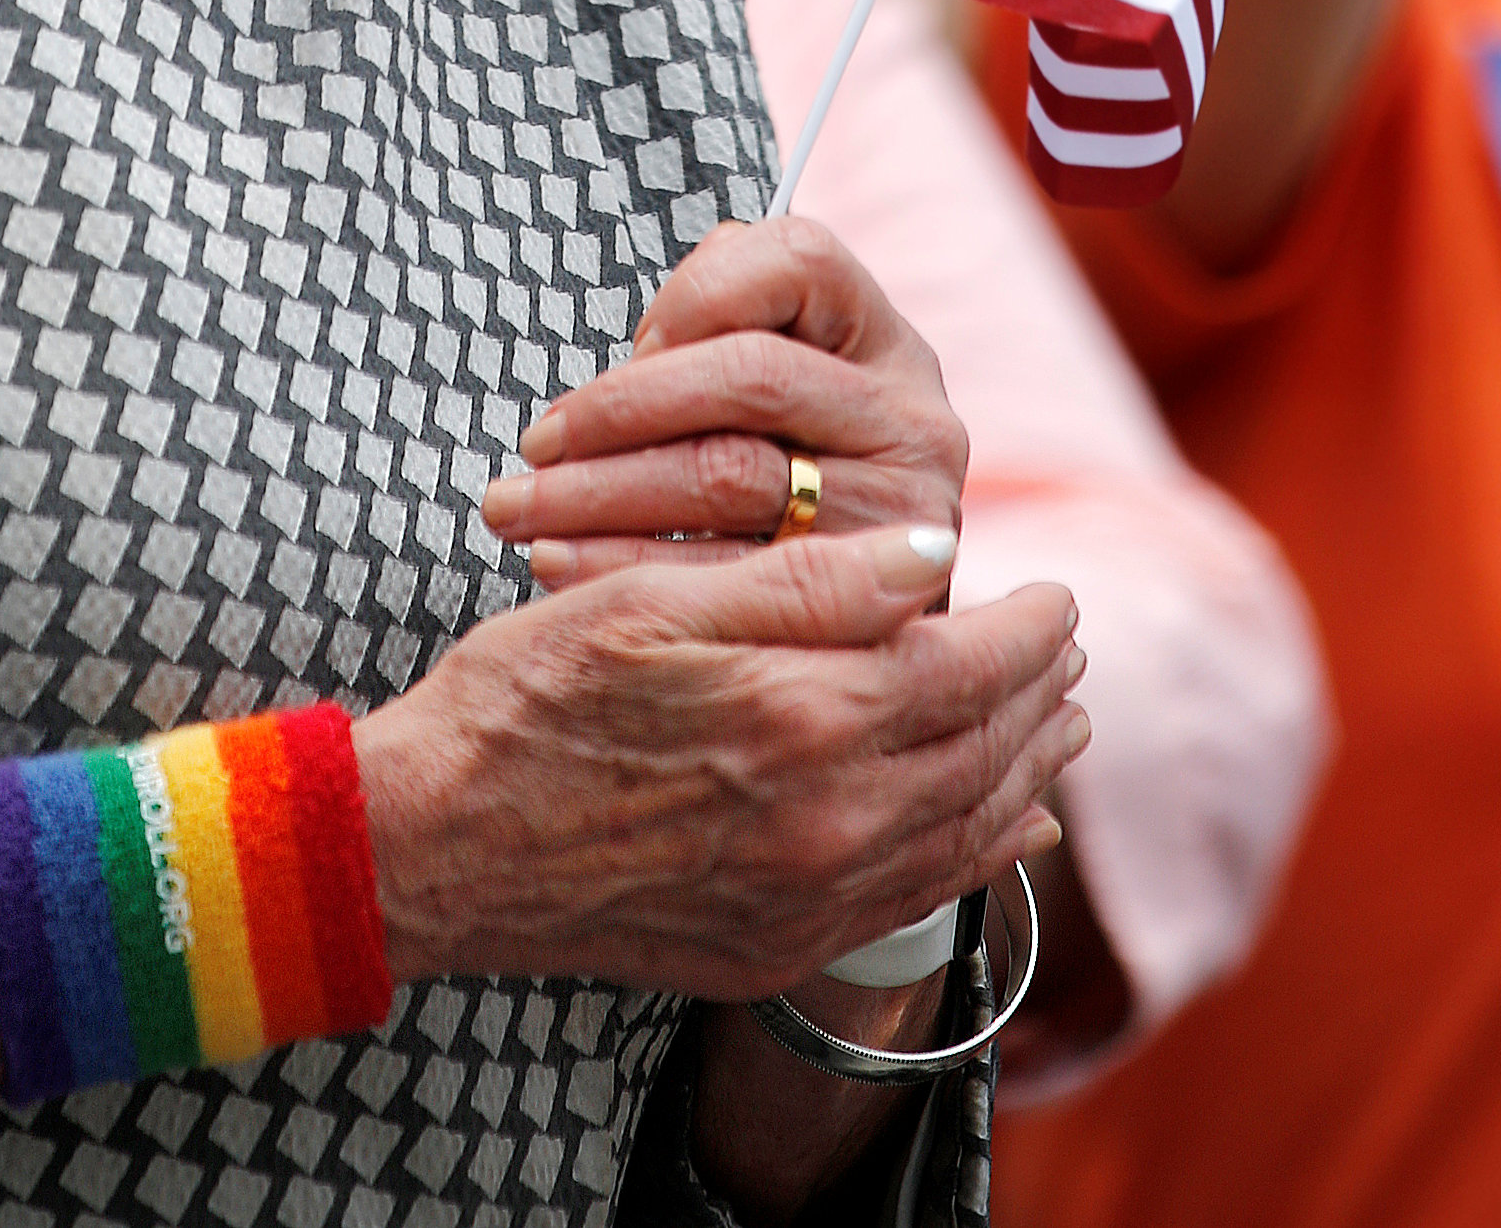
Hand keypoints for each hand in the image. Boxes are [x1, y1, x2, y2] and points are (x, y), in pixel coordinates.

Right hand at [357, 526, 1084, 1000]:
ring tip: (1058, 728)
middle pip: (986, 752)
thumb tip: (935, 554)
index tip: (1053, 590)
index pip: (970, 666)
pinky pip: (914, 903)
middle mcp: (829, 822)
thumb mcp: (651, 603)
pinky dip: (975, 857)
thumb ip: (805, 584)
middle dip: (1040, 694)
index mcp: (805, 718)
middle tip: (1065, 648)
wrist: (435, 846)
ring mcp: (806, 897)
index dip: (1028, 625)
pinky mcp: (775, 946)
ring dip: (1026, 772)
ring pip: (964, 831)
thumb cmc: (525, 701)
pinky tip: (1001, 829)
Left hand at [477, 215, 962, 582]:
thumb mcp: (766, 386)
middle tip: (534, 445)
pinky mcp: (866, 599)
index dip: (696, 293)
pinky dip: (624, 565)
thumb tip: (654, 340)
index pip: (798, 259)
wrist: (846, 618)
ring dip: (600, 492)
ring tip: (518, 508)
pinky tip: (557, 564)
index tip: (631, 345)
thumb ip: (718, 326)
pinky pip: (724, 573)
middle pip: (748, 376)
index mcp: (881, 337)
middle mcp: (912, 418)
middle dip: (618, 408)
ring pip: (729, 477)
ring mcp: (899, 512)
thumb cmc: (772, 476)